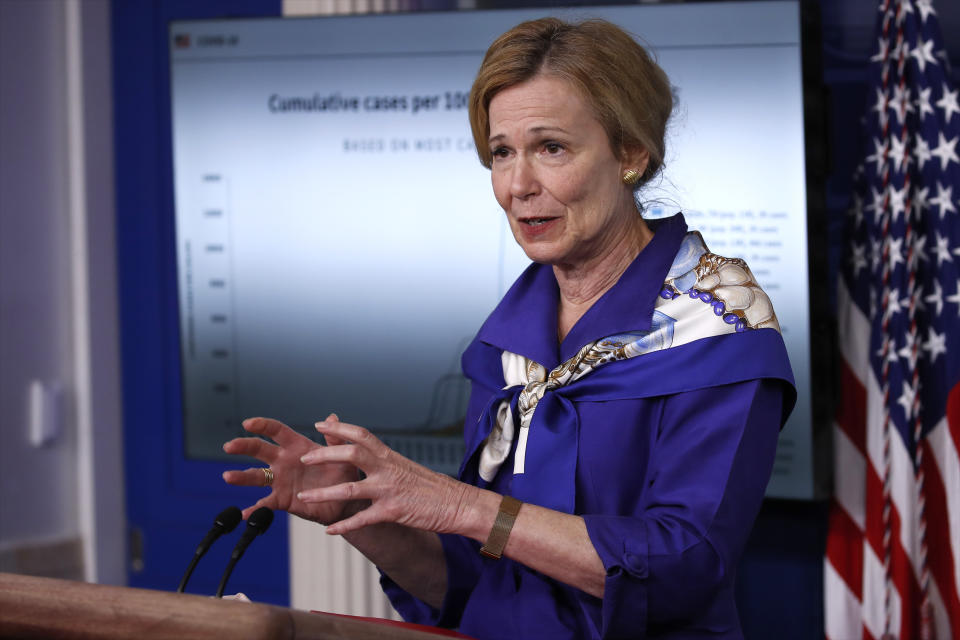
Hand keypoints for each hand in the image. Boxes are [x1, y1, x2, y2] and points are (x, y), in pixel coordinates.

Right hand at [222, 415, 360, 523]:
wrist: (347, 500)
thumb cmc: (344, 473)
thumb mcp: (342, 453)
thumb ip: (336, 437)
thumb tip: (332, 416)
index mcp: (297, 446)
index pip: (276, 431)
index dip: (262, 425)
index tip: (248, 423)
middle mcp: (284, 461)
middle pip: (259, 450)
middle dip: (243, 446)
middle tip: (229, 445)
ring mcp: (281, 480)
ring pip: (256, 476)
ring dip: (241, 476)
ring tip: (228, 476)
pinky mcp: (282, 499)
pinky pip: (265, 503)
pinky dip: (254, 509)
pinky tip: (243, 513)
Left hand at [298, 419, 477, 535]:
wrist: (457, 503)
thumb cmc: (432, 487)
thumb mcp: (406, 467)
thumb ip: (384, 462)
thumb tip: (365, 454)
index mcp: (390, 456)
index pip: (361, 435)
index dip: (339, 428)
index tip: (319, 424)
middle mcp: (387, 469)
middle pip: (351, 454)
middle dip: (324, 454)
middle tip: (304, 457)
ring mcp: (388, 491)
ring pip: (349, 489)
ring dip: (323, 494)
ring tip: (303, 498)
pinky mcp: (392, 512)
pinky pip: (362, 520)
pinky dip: (344, 525)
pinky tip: (329, 530)